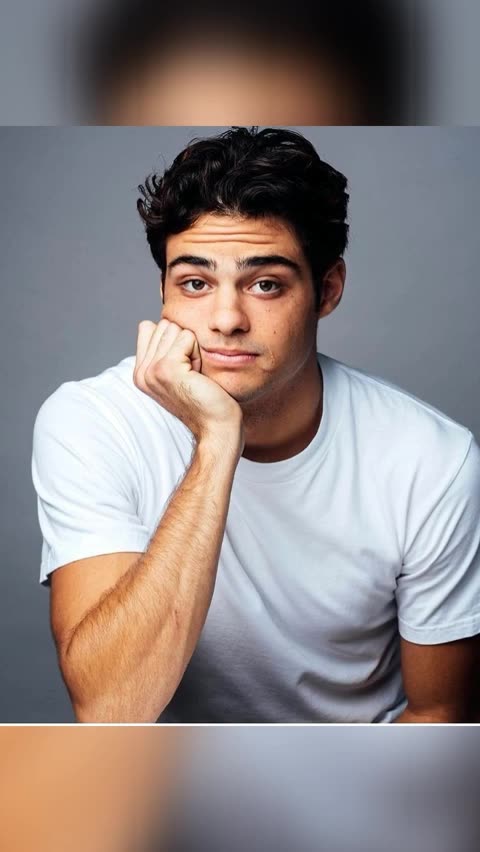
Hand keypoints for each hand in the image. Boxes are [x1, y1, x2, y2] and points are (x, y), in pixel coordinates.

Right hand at [134, 319, 243, 449]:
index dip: (174, 342)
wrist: (216, 426)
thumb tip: (153, 322)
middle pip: (164, 325)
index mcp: (141, 372)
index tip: (184, 368)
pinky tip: (198, 375)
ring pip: (175, 329)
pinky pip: (187, 337)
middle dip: (185, 344)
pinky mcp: (166, 368)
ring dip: (192, 349)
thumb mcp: (179, 371)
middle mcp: (141, 372)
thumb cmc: (206, 399)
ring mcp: (151, 370)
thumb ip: (162, 348)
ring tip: (195, 375)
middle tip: (191, 374)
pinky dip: (198, 353)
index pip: (150, 327)